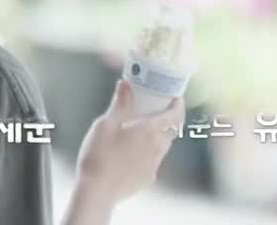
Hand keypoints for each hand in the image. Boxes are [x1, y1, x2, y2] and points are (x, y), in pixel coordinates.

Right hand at [73, 79, 184, 206]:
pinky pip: (154, 160)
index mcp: (150, 131)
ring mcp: (154, 165)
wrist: (97, 191)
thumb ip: (120, 104)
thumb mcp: (106, 124)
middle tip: (158, 110)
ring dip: (159, 136)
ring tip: (143, 130)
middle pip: (172, 130)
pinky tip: (132, 152)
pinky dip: (149, 152)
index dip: (179, 106)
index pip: (175, 116)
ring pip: (163, 146)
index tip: (177, 98)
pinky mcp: (147, 178)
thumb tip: (125, 84)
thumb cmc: (99, 156)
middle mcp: (157, 148)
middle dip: (169, 119)